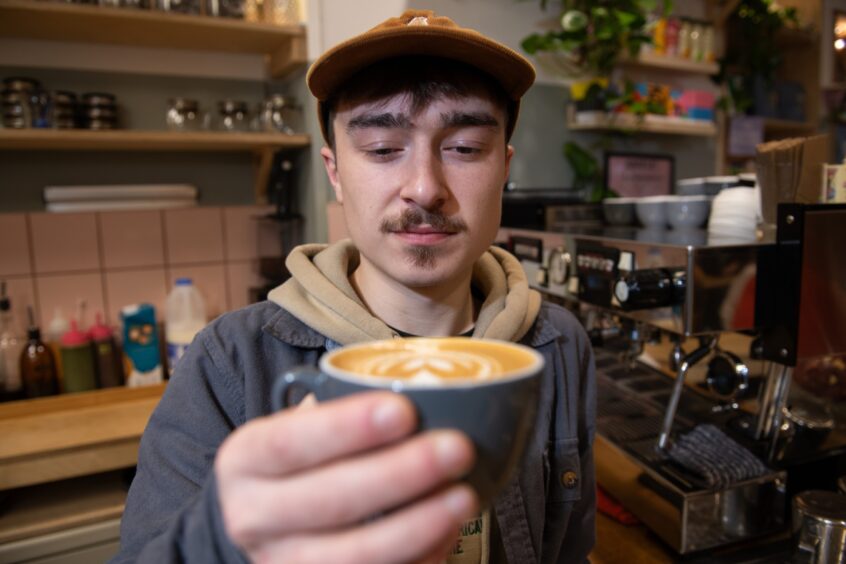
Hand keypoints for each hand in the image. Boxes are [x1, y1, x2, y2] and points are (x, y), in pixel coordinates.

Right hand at [215, 392, 477, 562]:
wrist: (272, 521)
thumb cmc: (304, 459)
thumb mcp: (301, 426)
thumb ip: (343, 410)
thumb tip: (426, 393)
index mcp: (244, 460)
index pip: (289, 442)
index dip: (347, 428)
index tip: (404, 410)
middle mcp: (252, 516)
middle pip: (328, 500)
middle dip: (400, 474)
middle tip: (457, 448)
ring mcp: (282, 563)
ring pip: (353, 555)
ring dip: (416, 525)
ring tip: (463, 496)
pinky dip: (418, 558)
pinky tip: (447, 532)